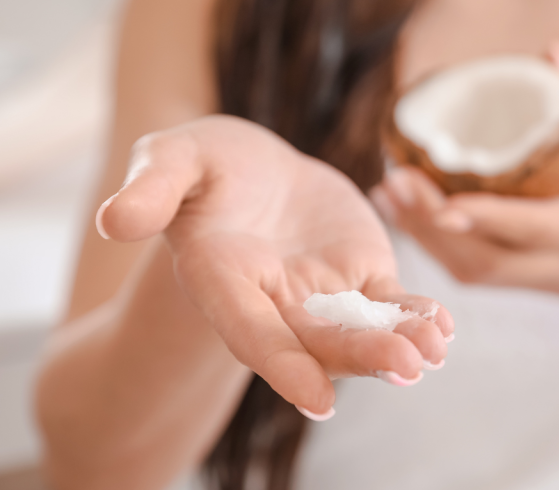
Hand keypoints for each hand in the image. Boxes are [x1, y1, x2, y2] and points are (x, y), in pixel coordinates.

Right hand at [96, 115, 452, 419]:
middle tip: (407, 366)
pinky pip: (391, 303)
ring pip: (361, 328)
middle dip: (360, 355)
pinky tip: (443, 326)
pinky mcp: (361, 274)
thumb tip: (115, 220)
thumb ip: (151, 189)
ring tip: (435, 350)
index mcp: (223, 280)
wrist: (253, 170)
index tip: (318, 400)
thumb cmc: (204, 166)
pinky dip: (416, 316)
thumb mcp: (171, 158)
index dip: (282, 365)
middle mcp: (274, 301)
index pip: (251, 331)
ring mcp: (322, 293)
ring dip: (398, 343)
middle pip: (317, 340)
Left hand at [371, 44, 558, 334]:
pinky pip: (475, 273)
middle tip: (394, 178)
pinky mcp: (529, 288)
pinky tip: (410, 212)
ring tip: (389, 192)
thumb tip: (550, 53)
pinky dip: (436, 245)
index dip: (493, 217)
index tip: (445, 200)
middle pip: (489, 259)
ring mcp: (545, 283)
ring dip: (424, 235)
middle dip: (433, 225)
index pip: (544, 228)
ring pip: (474, 272)